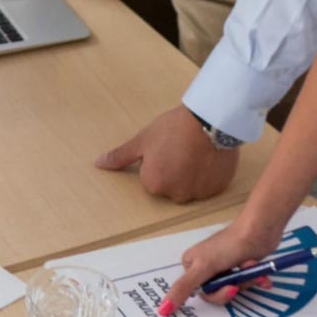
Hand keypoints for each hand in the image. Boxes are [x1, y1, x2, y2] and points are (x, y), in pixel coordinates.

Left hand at [97, 105, 240, 203]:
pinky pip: (209, 185)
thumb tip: (98, 164)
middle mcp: (176, 195)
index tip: (165, 148)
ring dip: (192, 174)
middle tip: (180, 149)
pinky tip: (208, 157)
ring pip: (191, 186)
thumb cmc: (172, 129)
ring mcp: (199, 194)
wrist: (208, 121)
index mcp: (154, 184)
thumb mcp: (142, 141)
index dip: (157, 161)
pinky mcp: (218, 189)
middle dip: (174, 170)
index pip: (151, 178)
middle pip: (171, 185)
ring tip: (196, 152)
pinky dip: (208, 174)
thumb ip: (120, 157)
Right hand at [158, 215, 287, 315]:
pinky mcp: (240, 266)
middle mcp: (206, 267)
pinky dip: (256, 279)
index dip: (218, 294)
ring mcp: (224, 266)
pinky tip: (262, 274)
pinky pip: (246, 282)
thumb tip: (163, 311)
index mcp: (191, 265)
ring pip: (234, 288)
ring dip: (247, 280)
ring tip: (253, 267)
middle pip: (218, 292)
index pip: (201, 294)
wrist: (259, 229)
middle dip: (235, 285)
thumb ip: (184, 288)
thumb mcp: (203, 267)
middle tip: (242, 278)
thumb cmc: (229, 245)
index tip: (232, 288)